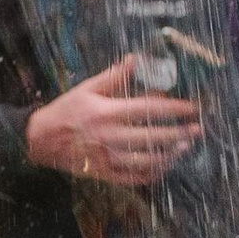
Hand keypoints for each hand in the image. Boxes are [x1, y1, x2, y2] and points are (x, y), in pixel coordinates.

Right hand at [25, 52, 198, 185]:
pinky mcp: (104, 174)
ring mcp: (107, 159)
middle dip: (180, 133)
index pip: (149, 110)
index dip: (175, 109)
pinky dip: (153, 173)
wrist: (40, 140)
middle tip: (198, 129)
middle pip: (153, 137)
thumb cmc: (66, 111)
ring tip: (186, 147)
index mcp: (107, 113)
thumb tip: (137, 59)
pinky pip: (134, 178)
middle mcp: (109, 137)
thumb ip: (115, 76)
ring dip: (170, 154)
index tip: (192, 107)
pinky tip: (165, 166)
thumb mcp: (87, 88)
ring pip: (147, 160)